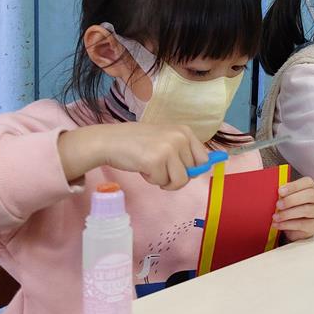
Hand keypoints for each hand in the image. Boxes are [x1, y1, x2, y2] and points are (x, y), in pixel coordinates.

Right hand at [59, 123, 208, 190]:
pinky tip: (142, 167)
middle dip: (175, 176)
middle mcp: (180, 137)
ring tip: (151, 167)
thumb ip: (183, 152)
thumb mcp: (165, 139)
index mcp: (184, 131)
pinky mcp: (156, 161)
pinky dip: (152, 180)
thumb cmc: (137, 142)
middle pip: (192, 172)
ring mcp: (169, 149)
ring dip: (164, 180)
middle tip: (159, 167)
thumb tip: (204, 168)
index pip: (204, 159)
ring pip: (180, 180)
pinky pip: (163, 183)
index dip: (192, 169)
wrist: (109, 141)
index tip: (180, 170)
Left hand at [273, 176, 313, 240]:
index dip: (294, 186)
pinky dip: (287, 224)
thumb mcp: (289, 199)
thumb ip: (285, 194)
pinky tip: (278, 224)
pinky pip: (302, 224)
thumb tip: (273, 192)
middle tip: (278, 204)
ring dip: (288, 213)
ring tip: (275, 217)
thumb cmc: (293, 210)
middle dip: (291, 199)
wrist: (298, 230)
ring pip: (306, 210)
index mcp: (312, 188)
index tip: (280, 191)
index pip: (307, 182)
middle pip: (310, 195)